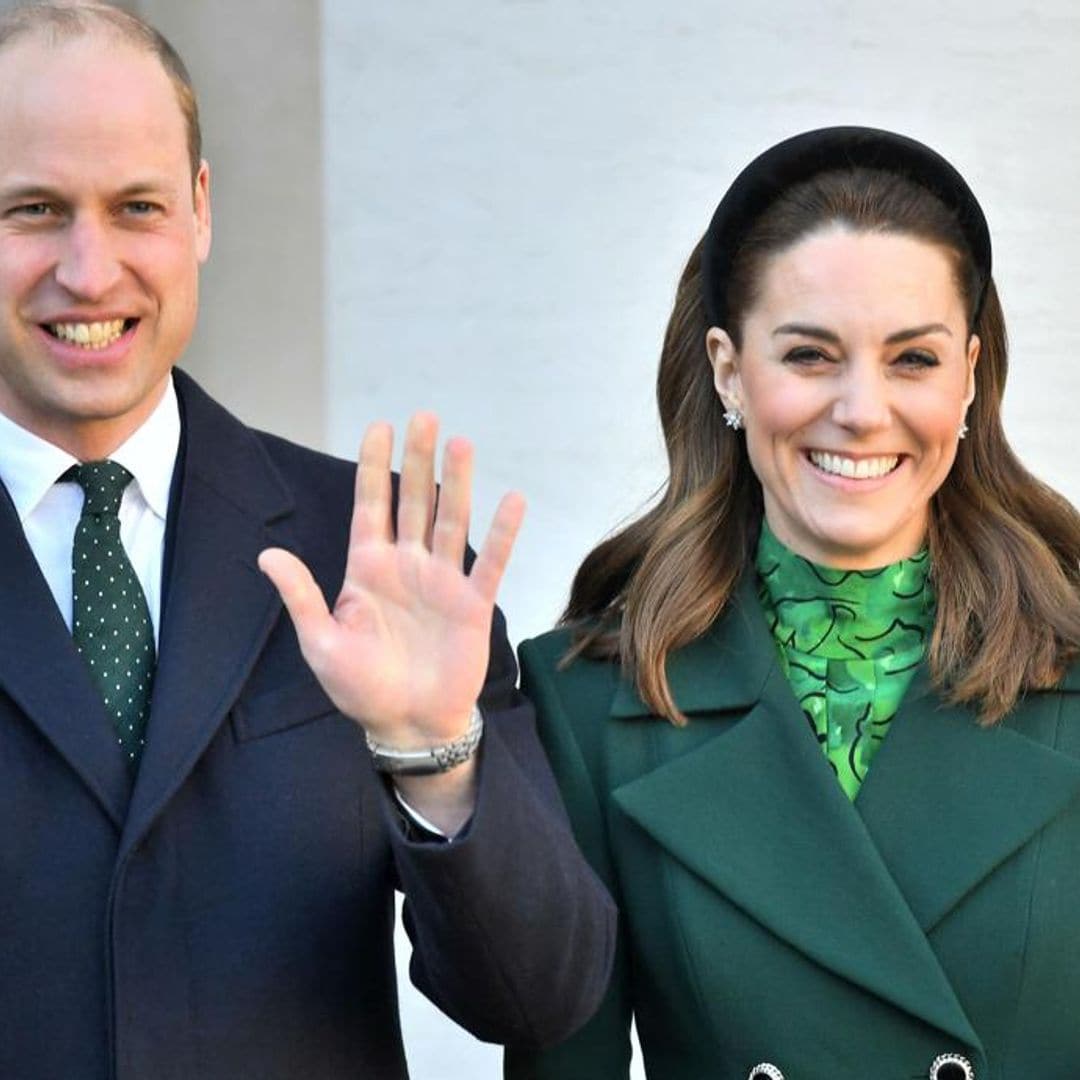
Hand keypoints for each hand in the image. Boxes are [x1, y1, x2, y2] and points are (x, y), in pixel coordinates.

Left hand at [257, 413, 524, 749]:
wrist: (407, 723)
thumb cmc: (360, 687)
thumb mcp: (321, 642)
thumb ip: (301, 595)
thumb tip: (266, 553)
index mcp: (367, 569)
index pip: (370, 506)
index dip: (374, 467)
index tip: (379, 426)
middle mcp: (406, 565)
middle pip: (413, 501)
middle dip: (418, 460)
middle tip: (425, 417)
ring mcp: (441, 581)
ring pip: (449, 521)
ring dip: (456, 484)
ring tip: (461, 445)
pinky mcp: (472, 604)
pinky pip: (490, 562)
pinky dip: (501, 533)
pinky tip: (511, 500)